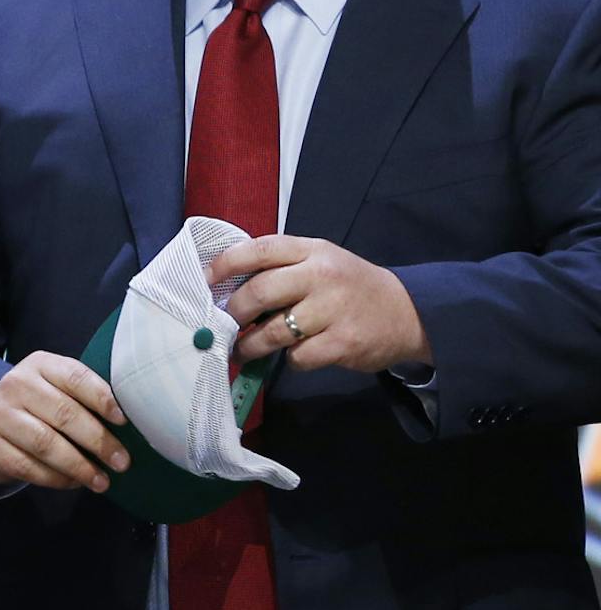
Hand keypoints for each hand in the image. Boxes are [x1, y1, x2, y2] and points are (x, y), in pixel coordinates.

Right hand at [0, 351, 130, 492]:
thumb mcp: (55, 388)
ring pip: (46, 444)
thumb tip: (127, 425)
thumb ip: (83, 397)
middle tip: (122, 462)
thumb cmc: (37, 407)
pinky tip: (74, 482)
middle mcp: (15, 384)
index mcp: (39, 365)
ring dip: (80, 466)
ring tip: (102, 480)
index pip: (75, 377)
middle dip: (98, 441)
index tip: (124, 421)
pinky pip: (29, 467)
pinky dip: (57, 479)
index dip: (102, 399)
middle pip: (64, 414)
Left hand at [219, 235, 431, 371]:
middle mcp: (321, 276)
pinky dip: (289, 359)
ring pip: (273, 331)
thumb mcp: (319, 262)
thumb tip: (227, 287)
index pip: (259, 249)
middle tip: (221, 325)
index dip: (224, 264)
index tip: (203, 281)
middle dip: (232, 313)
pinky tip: (294, 354)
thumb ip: (281, 267)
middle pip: (259, 292)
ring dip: (250, 345)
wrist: (407, 313)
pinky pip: (298, 356)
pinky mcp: (343, 343)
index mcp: (311, 250)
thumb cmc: (349, 286)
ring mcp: (333, 310)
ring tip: (241, 351)